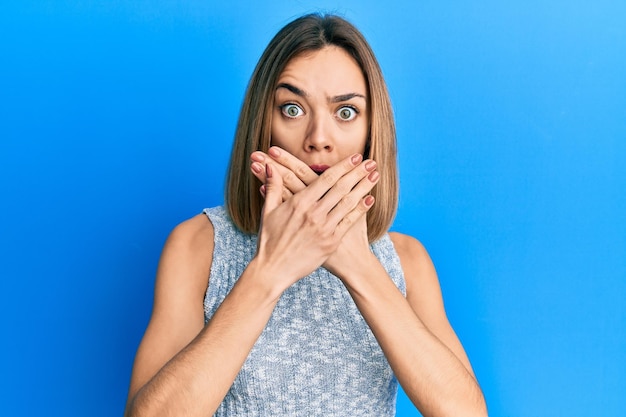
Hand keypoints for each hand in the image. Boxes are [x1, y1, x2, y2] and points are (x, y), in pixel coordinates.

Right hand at [251, 147, 379, 280]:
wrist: (273, 270)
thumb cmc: (269, 241)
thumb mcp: (268, 211)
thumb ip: (273, 186)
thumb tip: (269, 166)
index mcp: (299, 203)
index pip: (326, 179)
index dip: (343, 166)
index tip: (355, 157)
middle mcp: (314, 213)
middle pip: (341, 187)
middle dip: (358, 173)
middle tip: (372, 162)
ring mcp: (324, 228)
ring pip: (348, 202)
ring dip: (364, 187)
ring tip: (375, 176)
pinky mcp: (330, 243)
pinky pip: (349, 222)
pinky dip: (361, 210)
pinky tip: (370, 199)